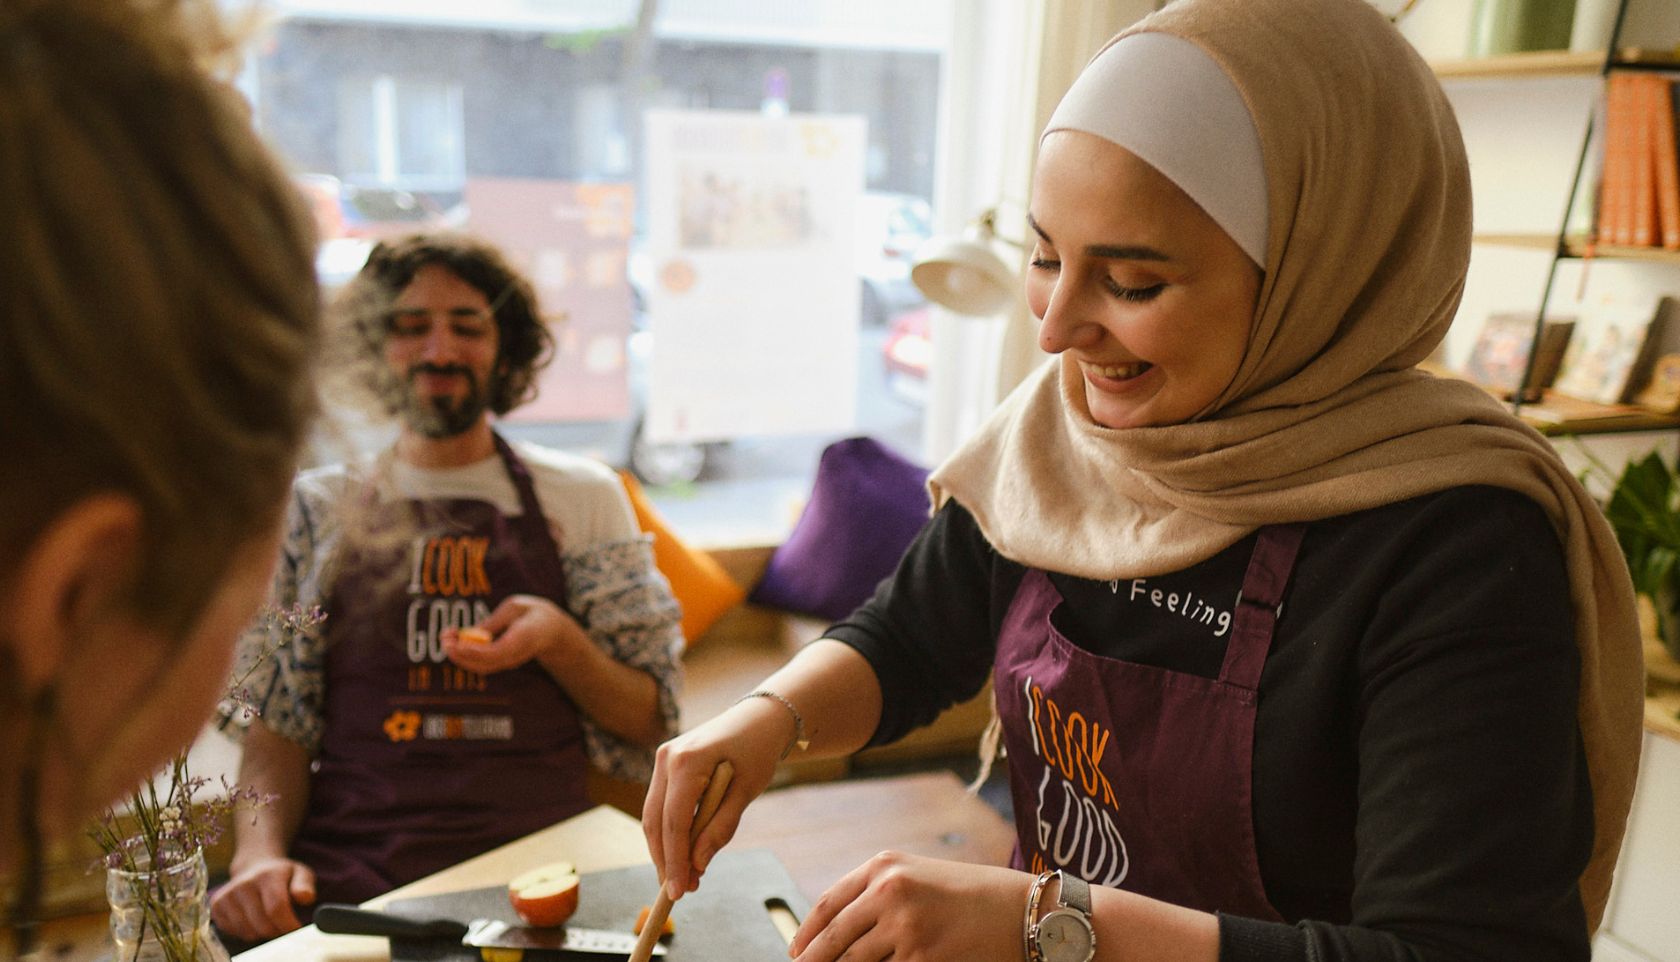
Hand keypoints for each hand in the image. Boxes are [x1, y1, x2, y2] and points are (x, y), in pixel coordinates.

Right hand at [209, 856, 315, 941]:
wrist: (254, 866)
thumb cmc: (282, 875)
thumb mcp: (300, 873)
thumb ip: (305, 885)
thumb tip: (306, 898)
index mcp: (267, 876)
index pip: (277, 908)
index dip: (288, 925)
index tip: (297, 930)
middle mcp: (244, 884)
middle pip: (263, 924)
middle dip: (277, 931)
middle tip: (284, 926)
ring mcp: (227, 895)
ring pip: (248, 932)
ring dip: (262, 932)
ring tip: (268, 919)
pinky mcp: (216, 905)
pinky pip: (234, 932)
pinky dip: (246, 932)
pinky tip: (252, 918)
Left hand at [441, 594, 584, 674]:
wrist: (551, 631)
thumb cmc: (532, 613)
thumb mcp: (514, 607)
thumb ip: (494, 622)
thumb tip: (471, 634)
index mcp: (524, 638)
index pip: (497, 652)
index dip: (475, 651)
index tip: (457, 643)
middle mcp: (516, 655)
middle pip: (486, 664)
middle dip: (461, 655)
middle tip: (444, 638)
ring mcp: (510, 662)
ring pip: (481, 667)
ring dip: (460, 655)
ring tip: (445, 636)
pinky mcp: (502, 663)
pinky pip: (482, 664)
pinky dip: (465, 655)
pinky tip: (454, 639)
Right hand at [641, 696, 795, 899]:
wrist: (760, 718)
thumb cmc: (758, 751)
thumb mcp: (746, 792)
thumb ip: (720, 827)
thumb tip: (697, 864)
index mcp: (687, 761)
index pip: (673, 821)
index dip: (675, 860)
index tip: (679, 890)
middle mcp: (667, 758)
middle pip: (655, 821)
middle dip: (666, 860)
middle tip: (680, 892)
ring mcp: (663, 759)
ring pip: (653, 816)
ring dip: (665, 849)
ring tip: (684, 879)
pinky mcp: (666, 764)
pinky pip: (661, 805)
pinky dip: (670, 831)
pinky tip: (683, 854)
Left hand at [790, 852, 1028, 961]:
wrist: (1021, 909)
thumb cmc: (971, 895)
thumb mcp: (919, 877)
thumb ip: (878, 894)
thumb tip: (838, 928)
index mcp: (884, 866)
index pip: (828, 904)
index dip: (806, 933)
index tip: (795, 951)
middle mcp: (888, 891)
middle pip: (834, 938)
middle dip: (813, 961)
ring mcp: (904, 927)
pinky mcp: (922, 957)